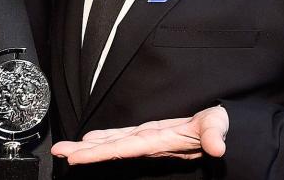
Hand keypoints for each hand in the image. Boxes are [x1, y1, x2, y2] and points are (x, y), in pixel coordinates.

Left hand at [51, 106, 228, 164]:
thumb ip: (215, 135)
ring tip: (68, 150)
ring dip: (89, 146)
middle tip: (59, 153)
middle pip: (111, 149)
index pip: (123, 149)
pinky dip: (105, 137)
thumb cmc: (220, 126)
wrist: (224, 127)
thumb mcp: (218, 127)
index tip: (76, 157)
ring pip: (113, 143)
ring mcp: (147, 138)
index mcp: (159, 141)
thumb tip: (217, 147)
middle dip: (85, 152)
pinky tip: (91, 139)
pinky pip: (122, 136)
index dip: (99, 154)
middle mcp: (148, 142)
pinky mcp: (149, 133)